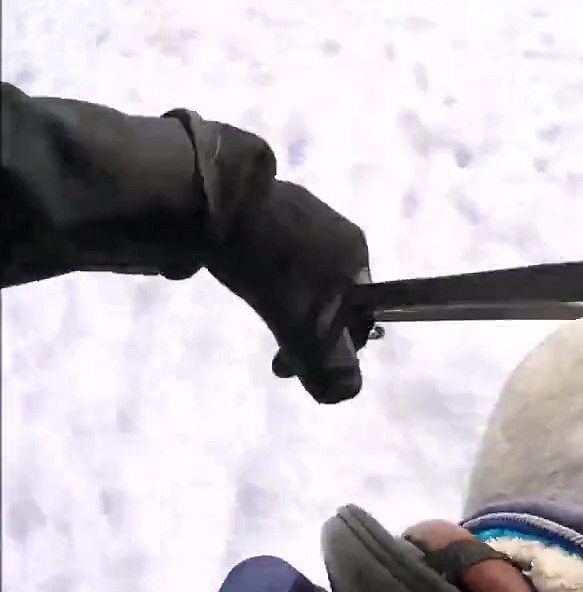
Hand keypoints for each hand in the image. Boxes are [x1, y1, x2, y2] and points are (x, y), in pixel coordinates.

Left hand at [206, 180, 374, 403]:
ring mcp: (305, 206)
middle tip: (273, 348)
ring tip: (257, 306)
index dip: (334, 349)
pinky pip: (279, 247)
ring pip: (306, 271)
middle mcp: (339, 226)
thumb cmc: (267, 265)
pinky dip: (268, 269)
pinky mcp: (269, 197)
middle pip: (332, 293)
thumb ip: (326, 363)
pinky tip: (241, 272)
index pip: (359, 313)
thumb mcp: (299, 324)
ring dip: (288, 298)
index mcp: (357, 251)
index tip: (293, 366)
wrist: (216, 202)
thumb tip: (342, 393)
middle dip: (306, 326)